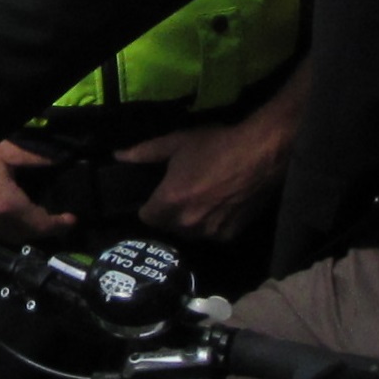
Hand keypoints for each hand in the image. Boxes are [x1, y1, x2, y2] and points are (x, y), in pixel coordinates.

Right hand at [0, 140, 75, 241]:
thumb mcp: (5, 151)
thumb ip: (35, 158)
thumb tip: (62, 160)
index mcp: (8, 207)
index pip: (43, 225)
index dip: (60, 224)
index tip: (72, 219)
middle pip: (27, 236)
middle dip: (45, 230)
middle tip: (57, 220)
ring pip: (10, 237)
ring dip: (26, 232)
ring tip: (37, 219)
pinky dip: (8, 229)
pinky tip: (10, 217)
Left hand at [117, 114, 287, 241]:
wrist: (260, 154)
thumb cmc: (216, 145)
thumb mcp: (177, 143)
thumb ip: (144, 152)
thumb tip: (118, 156)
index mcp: (169, 202)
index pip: (146, 218)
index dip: (150, 206)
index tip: (159, 196)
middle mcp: (187, 223)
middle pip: (168, 226)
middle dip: (171, 214)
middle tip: (183, 193)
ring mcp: (209, 232)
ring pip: (190, 232)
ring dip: (191, 221)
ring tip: (203, 200)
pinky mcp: (229, 235)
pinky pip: (212, 234)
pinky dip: (213, 224)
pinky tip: (221, 206)